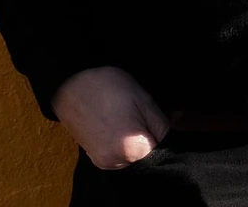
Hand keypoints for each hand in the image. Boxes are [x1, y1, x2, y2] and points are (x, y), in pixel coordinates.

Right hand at [52, 66, 169, 169]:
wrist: (70, 83)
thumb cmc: (108, 88)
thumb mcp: (145, 102)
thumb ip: (163, 125)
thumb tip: (177, 133)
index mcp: (133, 151)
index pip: (163, 150)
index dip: (163, 131)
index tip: (156, 116)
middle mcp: (116, 163)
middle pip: (147, 155)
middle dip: (149, 136)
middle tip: (138, 113)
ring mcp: (102, 162)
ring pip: (133, 155)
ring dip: (135, 140)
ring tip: (124, 116)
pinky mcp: (93, 157)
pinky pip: (118, 154)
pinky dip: (122, 142)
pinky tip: (116, 123)